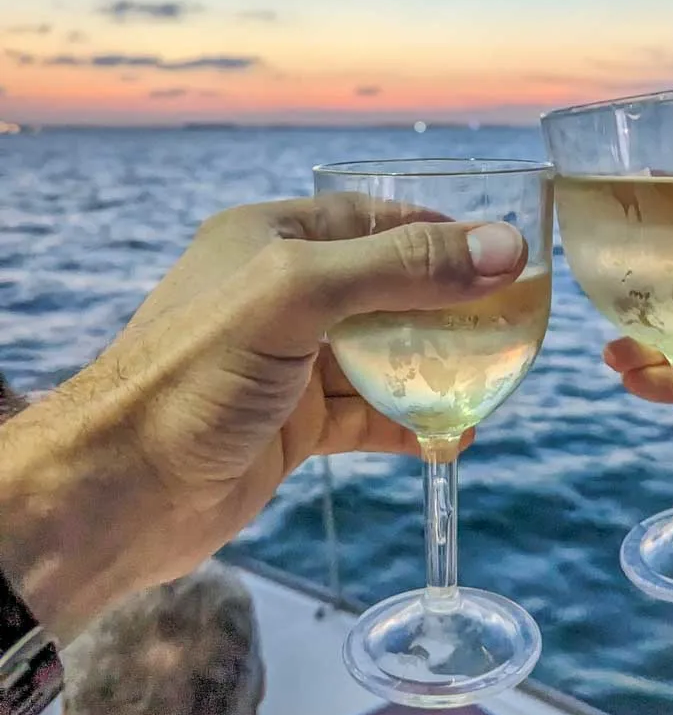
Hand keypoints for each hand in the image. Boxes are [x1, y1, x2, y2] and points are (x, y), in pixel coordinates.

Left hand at [0, 197, 524, 637]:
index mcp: (271, 238)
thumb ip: (400, 269)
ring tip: (495, 382)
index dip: (442, 233)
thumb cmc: (191, 376)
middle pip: (388, 288)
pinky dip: (412, 424)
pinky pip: (369, 414)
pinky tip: (451, 438)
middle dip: (450, 305)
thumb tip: (504, 250)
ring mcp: (288, 362)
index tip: (506, 253)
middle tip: (514, 322)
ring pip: (384, 354)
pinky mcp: (293, 424)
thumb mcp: (298, 296)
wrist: (116, 495)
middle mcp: (281, 294)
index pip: (376, 220)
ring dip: (437, 369)